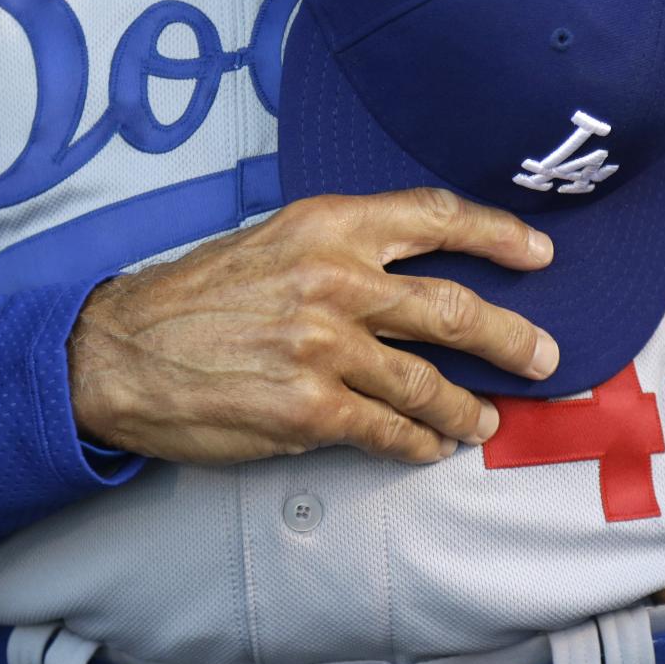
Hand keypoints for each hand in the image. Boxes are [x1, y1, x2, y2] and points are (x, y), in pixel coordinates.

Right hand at [68, 188, 557, 465]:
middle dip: (511, 337)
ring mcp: (324, 348)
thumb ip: (344, 249)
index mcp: (329, 227)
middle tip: (544, 355)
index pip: (435, 216)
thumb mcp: (273, 241)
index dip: (498, 234)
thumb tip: (412, 274)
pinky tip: (430, 447)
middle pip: (452, 308)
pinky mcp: (308, 410)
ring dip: (469, 407)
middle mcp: (335, 281)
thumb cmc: (198, 295)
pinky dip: (419, 443)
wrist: (119, 350)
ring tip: (488, 419)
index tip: (538, 253)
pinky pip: (388, 431)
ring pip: (429, 383)